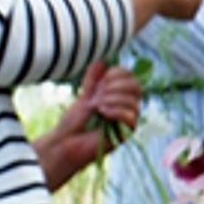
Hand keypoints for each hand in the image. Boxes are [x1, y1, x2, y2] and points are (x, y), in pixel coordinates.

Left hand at [34, 61, 145, 189]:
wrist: (67, 142)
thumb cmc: (74, 122)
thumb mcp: (84, 94)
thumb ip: (93, 79)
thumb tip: (103, 61)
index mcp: (117, 95)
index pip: (129, 77)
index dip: (118, 74)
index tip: (101, 80)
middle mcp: (126, 106)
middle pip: (136, 87)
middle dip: (117, 86)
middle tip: (98, 94)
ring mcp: (127, 120)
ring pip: (133, 102)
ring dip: (113, 100)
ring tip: (97, 106)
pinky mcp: (126, 133)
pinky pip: (131, 117)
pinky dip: (116, 111)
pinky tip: (103, 113)